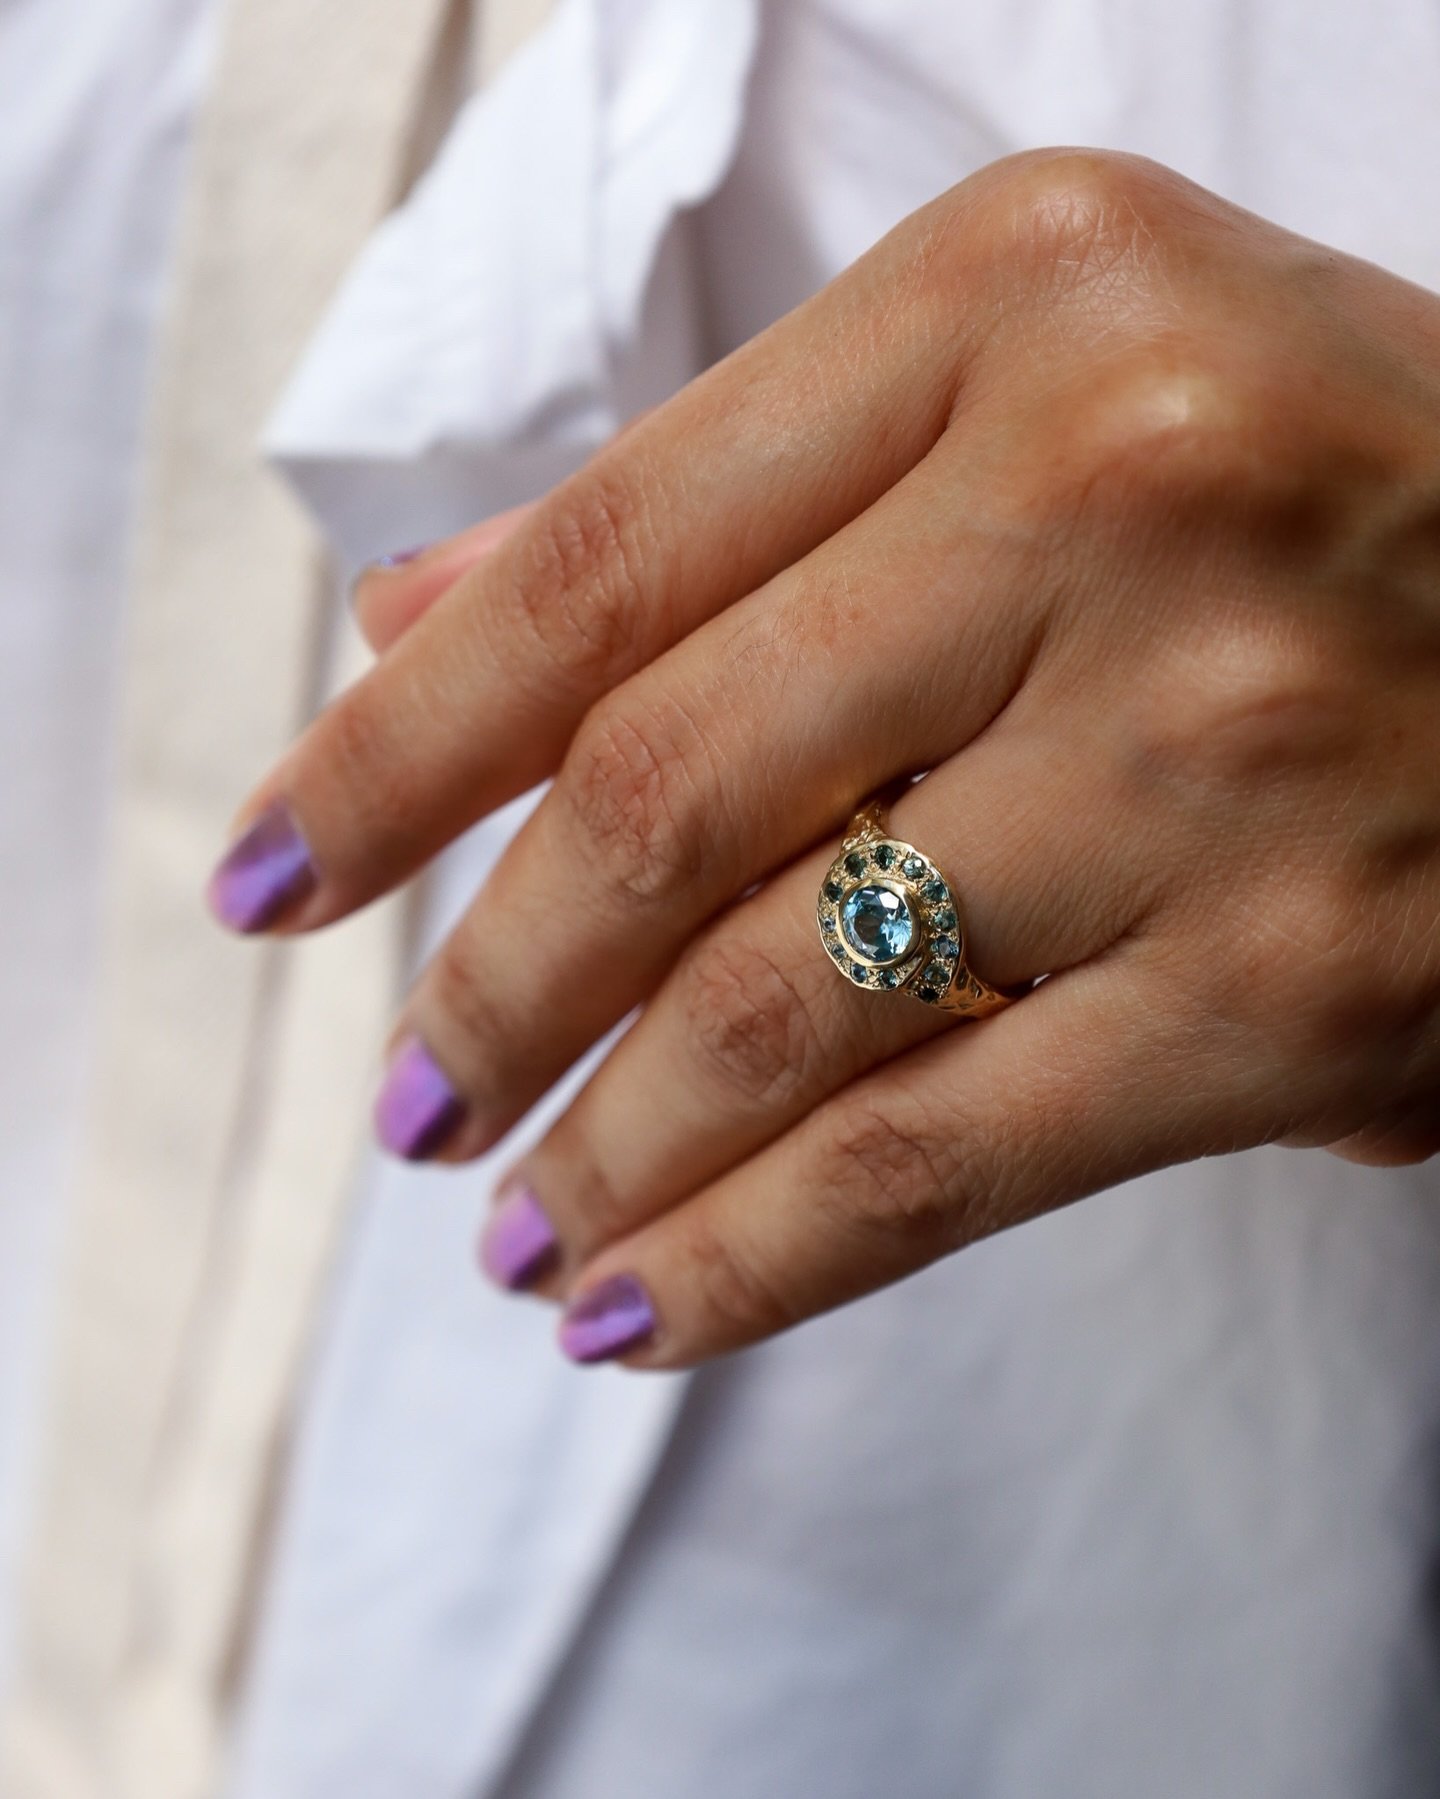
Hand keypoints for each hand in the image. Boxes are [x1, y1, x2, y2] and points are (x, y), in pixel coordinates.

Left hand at [208, 150, 1439, 1367]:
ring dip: (599, 1151)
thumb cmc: (1308, 490)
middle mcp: (1121, 492)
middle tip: (410, 1098)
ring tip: (506, 1232)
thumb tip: (411, 627)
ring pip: (782, 999)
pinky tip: (638, 1308)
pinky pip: (941, 1156)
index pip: (601, 560)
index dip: (398, 747)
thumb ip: (723, 503)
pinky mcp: (1303, 979)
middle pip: (663, 786)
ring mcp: (1221, 746)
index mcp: (1021, 301)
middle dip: (484, 981)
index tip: (276, 868)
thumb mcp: (1032, 396)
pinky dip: (752, 1259)